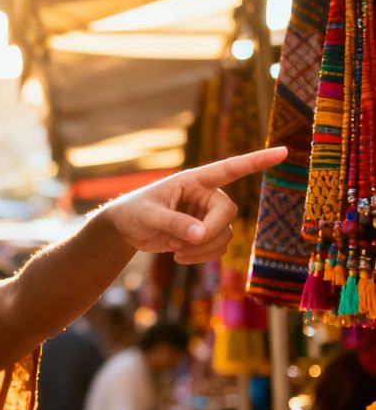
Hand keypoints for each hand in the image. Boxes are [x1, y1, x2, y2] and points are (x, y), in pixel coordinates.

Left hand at [98, 147, 285, 263]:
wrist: (126, 230)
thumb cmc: (134, 213)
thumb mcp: (149, 216)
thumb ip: (174, 223)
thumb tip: (200, 235)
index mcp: (194, 180)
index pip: (230, 168)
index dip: (257, 161)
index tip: (283, 152)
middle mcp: (206, 196)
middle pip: (228, 213)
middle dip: (208, 233)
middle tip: (180, 244)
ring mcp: (208, 215)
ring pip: (225, 235)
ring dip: (201, 249)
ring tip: (173, 249)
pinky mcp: (206, 233)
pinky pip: (218, 248)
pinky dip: (200, 257)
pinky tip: (177, 256)